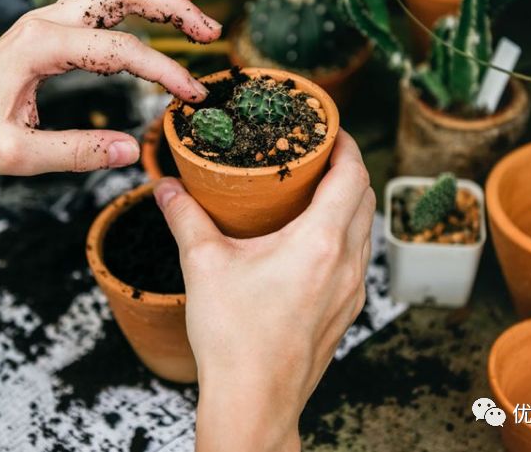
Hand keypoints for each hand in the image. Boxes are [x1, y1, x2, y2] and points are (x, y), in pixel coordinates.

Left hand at [0, 0, 220, 175]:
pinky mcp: (45, 28)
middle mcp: (44, 21)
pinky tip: (148, 1)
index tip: (192, 95)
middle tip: (211, 30)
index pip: (120, 50)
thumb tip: (131, 150)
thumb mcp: (18, 156)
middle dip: (172, 6)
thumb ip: (77, 152)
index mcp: (39, 46)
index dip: (164, 70)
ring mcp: (44, 19)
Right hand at [154, 131, 374, 451]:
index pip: (352, 175)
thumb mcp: (203, 265)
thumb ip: (184, 217)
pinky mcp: (346, 312)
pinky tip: (311, 241)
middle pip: (365, 198)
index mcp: (320, 242)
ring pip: (364, 230)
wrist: (254, 401)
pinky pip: (357, 259)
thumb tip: (166, 186)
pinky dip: (344, 235)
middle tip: (316, 154)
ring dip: (348, 203)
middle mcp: (347, 264)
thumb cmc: (234, 338)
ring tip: (313, 192)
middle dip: (347, 168)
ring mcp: (351, 291)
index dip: (346, 144)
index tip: (328, 129)